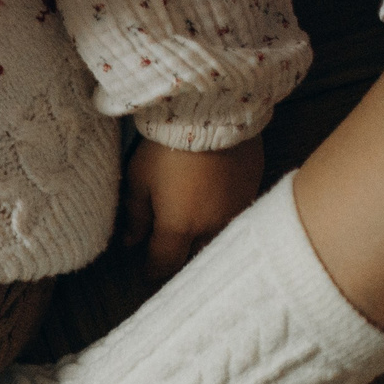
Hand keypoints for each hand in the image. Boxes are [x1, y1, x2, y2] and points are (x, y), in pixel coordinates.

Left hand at [121, 137, 267, 278]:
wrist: (215, 112)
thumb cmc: (168, 147)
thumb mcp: (140, 180)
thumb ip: (136, 216)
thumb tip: (130, 243)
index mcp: (179, 228)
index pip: (165, 264)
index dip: (152, 270)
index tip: (146, 271)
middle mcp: (211, 226)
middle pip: (196, 256)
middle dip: (181, 258)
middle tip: (169, 252)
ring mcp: (236, 210)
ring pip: (219, 238)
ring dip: (204, 241)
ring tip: (192, 234)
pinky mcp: (253, 191)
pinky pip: (237, 216)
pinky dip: (223, 219)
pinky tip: (214, 209)